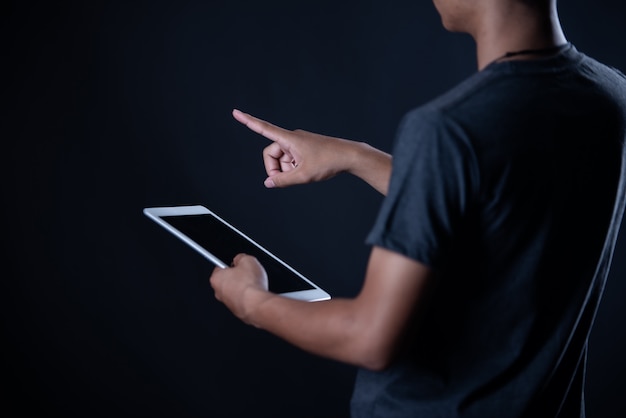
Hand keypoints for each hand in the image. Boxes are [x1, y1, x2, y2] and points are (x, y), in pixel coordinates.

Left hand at [209, 253, 271, 323]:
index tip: (238, 263)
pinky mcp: (238, 311)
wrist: (256, 304)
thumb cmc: (249, 285)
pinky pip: (243, 301)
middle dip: (238, 277)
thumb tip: (241, 259)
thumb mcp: (247, 259)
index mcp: (216, 278)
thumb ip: (240, 257)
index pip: (220, 267)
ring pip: (235, 292)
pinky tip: (256, 294)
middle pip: (228, 280)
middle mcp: (219, 293)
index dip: (231, 264)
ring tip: (254, 284)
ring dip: (244, 288)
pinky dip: (249, 297)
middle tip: (248, 274)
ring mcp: (228, 304)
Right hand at [232, 109, 354, 187]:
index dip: (248, 121)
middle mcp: (292, 138)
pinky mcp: (304, 149)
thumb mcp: (303, 175)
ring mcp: (298, 144)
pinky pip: (292, 160)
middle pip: (271, 154)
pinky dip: (294, 168)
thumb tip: (269, 183)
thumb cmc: (328, 162)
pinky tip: (307, 172)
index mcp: (289, 139)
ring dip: (287, 170)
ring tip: (302, 174)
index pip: (263, 128)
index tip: (235, 112)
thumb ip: (283, 181)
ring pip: (282, 159)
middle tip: (285, 180)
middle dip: (275, 169)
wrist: (349, 156)